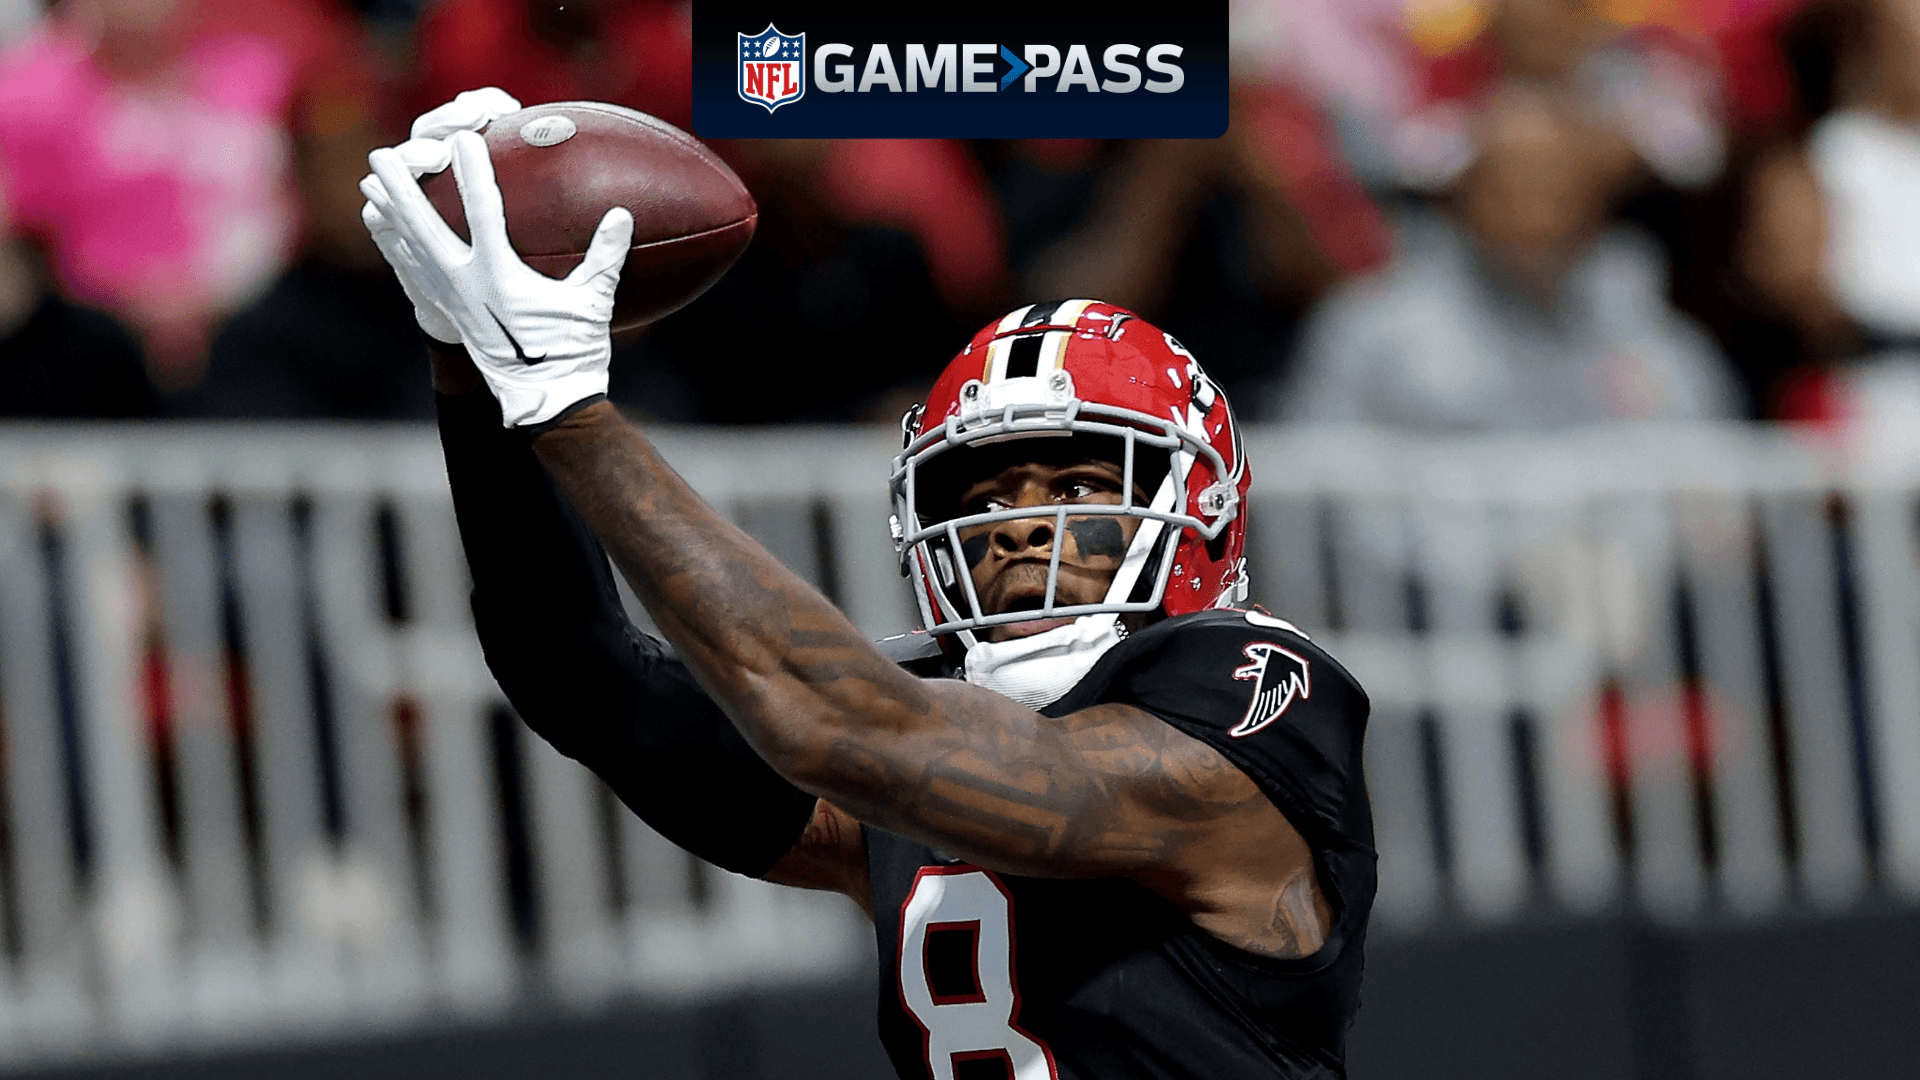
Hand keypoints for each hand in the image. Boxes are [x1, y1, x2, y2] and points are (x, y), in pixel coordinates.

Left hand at [364, 130, 633, 427]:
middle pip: (422, 224)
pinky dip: (396, 243)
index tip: (466, 137)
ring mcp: (450, 298)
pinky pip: (411, 269)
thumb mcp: (592, 302)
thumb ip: (606, 256)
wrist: (544, 400)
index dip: (473, 171)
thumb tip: (622, 215)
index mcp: (499, 276)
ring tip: (369, 180)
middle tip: (382, 155)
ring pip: (408, 244)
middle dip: (401, 186)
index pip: (483, 211)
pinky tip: (387, 228)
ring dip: (389, 210)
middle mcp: (464, 284)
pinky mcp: (447, 310)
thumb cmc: (572, 351)